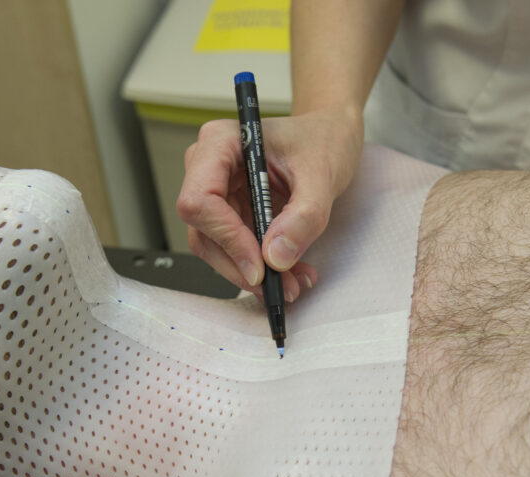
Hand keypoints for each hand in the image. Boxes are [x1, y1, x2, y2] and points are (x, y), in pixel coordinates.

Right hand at [176, 108, 363, 299]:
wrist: (330, 137)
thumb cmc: (322, 139)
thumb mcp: (323, 174)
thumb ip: (303, 216)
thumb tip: (276, 257)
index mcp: (220, 143)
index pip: (200, 201)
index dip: (227, 238)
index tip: (261, 265)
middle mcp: (209, 168)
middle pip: (204, 232)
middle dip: (241, 265)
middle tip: (282, 285)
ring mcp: (217, 193)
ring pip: (216, 249)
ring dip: (252, 273)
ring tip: (294, 281)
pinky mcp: (229, 214)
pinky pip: (234, 250)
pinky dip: (261, 268)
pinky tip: (290, 272)